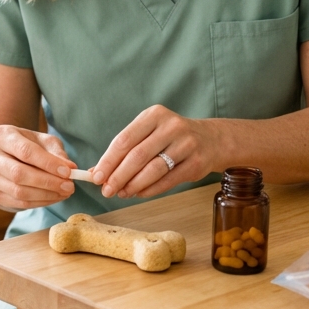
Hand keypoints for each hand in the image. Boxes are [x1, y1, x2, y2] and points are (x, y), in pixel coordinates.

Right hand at [0, 125, 75, 210]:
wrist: (5, 156)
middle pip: (19, 174)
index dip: (48, 163)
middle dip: (48, 182)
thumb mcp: (43, 141)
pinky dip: (41, 202)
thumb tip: (70, 168)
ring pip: (19, 192)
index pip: (25, 151)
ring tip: (65, 192)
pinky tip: (54, 197)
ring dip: (46, 195)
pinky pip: (20, 203)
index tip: (68, 171)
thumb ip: (57, 153)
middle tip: (69, 186)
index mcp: (1, 135)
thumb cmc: (28, 145)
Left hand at [91, 106, 217, 198]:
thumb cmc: (171, 138)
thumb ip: (125, 151)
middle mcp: (172, 126)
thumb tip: (96, 172)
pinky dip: (150, 189)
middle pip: (137, 155)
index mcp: (154, 115)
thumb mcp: (149, 134)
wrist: (212, 140)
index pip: (125, 139)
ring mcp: (186, 144)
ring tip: (122, 193)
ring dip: (134, 185)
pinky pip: (168, 180)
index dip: (108, 160)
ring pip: (153, 169)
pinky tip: (139, 193)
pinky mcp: (196, 163)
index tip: (96, 176)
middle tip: (106, 190)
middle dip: (118, 176)